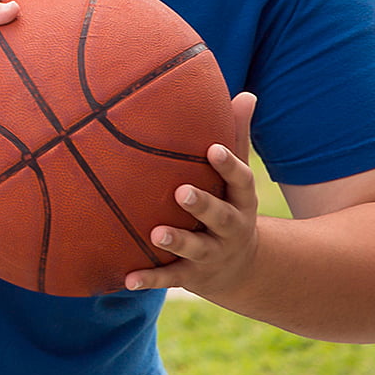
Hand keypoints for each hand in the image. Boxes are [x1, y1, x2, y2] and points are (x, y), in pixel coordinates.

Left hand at [125, 93, 261, 298]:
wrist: (241, 269)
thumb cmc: (230, 206)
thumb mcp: (237, 180)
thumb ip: (237, 139)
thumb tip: (247, 94)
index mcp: (241, 201)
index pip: (240, 181)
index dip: (228, 165)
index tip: (212, 149)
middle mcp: (230, 228)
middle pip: (220, 217)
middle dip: (202, 205)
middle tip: (181, 192)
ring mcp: (211, 254)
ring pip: (196, 249)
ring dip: (177, 242)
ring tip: (156, 234)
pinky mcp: (192, 276)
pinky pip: (169, 278)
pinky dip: (149, 279)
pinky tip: (127, 279)